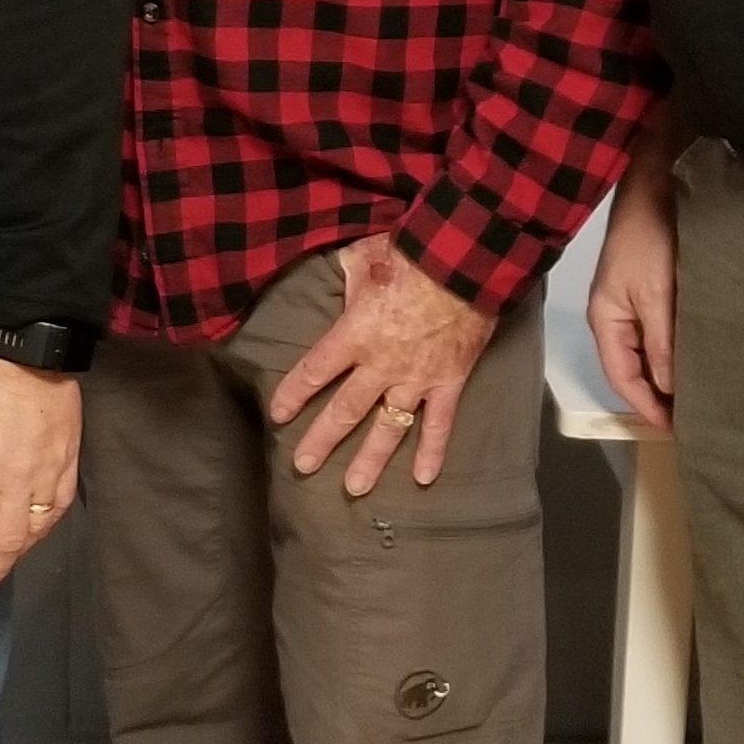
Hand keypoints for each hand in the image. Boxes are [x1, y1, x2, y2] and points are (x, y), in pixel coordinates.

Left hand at [0, 349, 80, 587]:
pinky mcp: (68, 458)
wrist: (25, 349)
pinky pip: (61, 503)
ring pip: (38, 526)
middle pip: (8, 538)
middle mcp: (16, 481)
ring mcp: (46, 471)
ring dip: (23, 549)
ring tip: (9, 560)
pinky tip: (41, 529)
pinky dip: (49, 523)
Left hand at [268, 236, 494, 494]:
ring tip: (354, 488)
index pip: (315, 370)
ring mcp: (416, 379)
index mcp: (355, 334)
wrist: (464, 262)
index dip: (295, 393)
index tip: (278, 414)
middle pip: (345, 410)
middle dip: (322, 440)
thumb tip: (333, 272)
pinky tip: (424, 479)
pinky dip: (432, 452)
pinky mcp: (449, 382)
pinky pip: (439, 424)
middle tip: (303, 466)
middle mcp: (381, 364)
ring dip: (370, 460)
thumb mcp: (365, 256)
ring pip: (388, 428)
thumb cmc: (411, 255)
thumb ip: (346, 273)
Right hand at [588, 177, 677, 431]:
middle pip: (633, 368)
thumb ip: (661, 343)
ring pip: (648, 351)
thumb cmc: (651, 239)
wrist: (656, 182)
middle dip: (658, 396)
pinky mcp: (652, 288)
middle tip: (693, 420)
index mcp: (606, 320)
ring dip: (669, 374)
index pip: (622, 378)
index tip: (678, 430)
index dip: (647, 407)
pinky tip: (698, 357)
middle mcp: (615, 316)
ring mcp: (632, 301)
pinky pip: (660, 332)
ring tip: (700, 396)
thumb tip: (668, 389)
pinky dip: (677, 350)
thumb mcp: (656, 294)